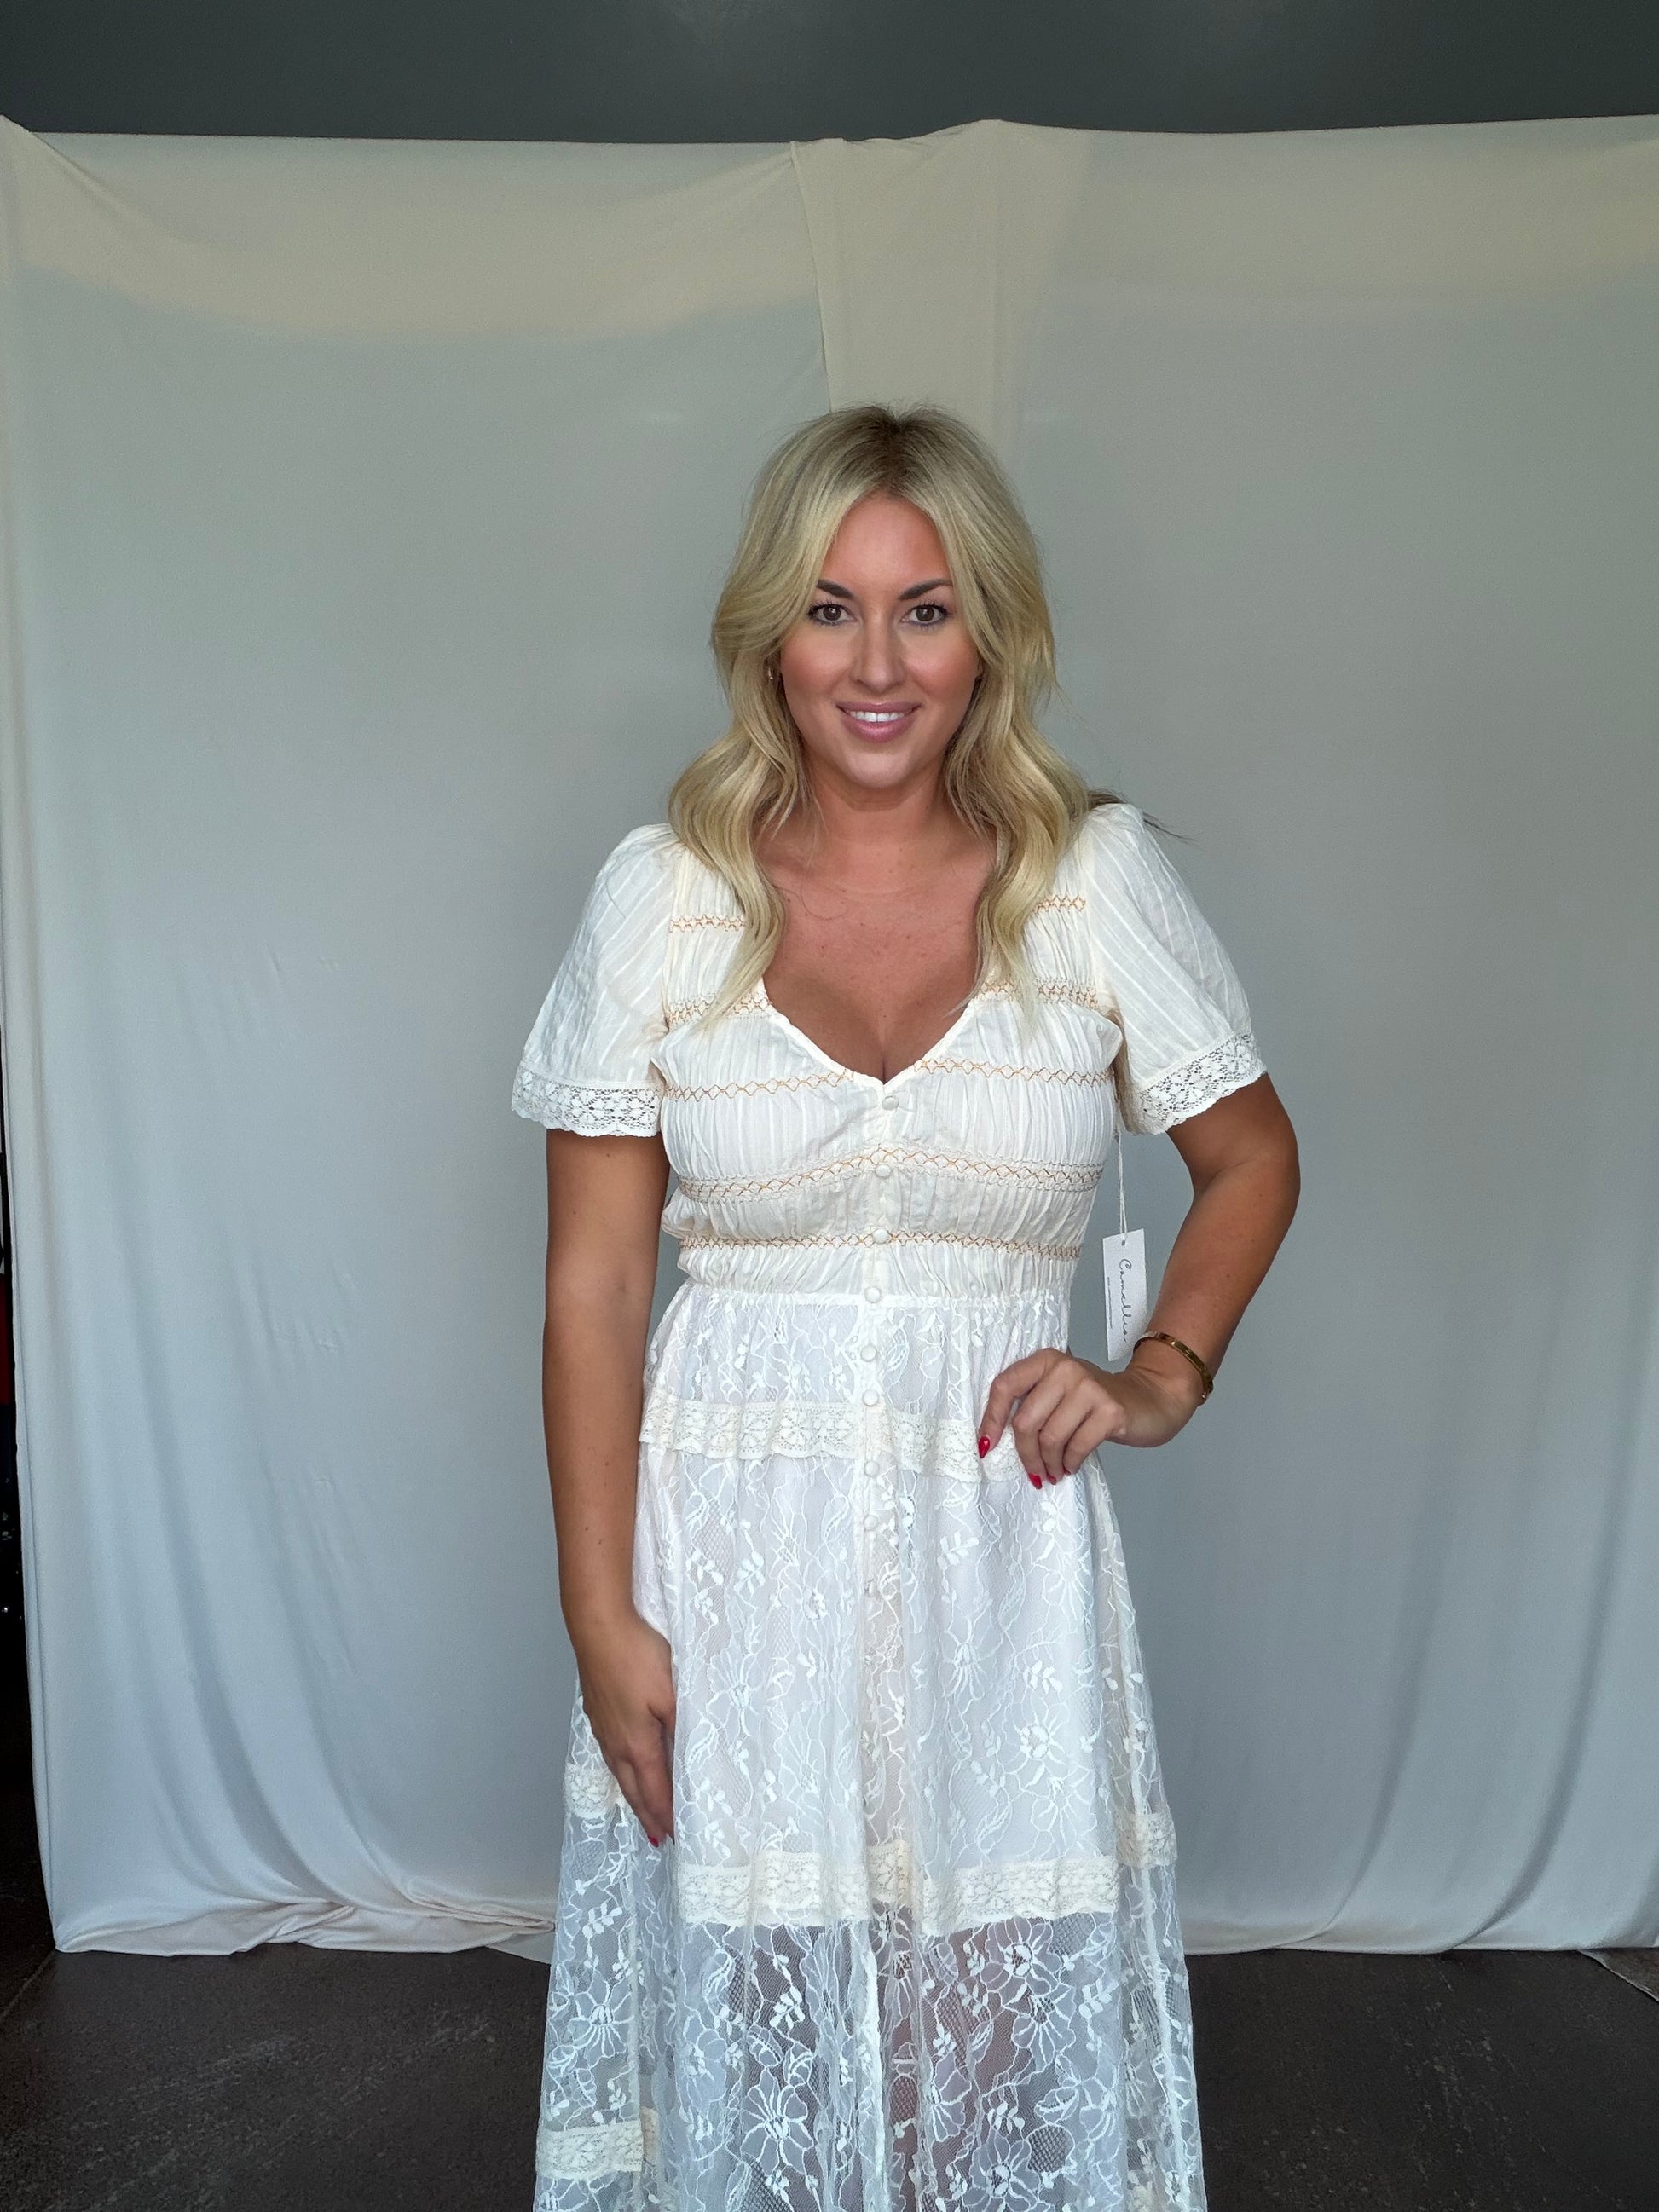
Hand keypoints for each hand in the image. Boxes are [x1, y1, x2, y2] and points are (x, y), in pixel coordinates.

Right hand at [568, 1606, 676, 1845]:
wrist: (598, 1625)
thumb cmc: (639, 1657)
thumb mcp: (672, 1695)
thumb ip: (683, 1728)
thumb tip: (690, 1761)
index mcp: (637, 1745)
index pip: (655, 1792)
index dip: (666, 1817)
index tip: (676, 1838)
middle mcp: (616, 1743)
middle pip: (634, 1789)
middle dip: (648, 1815)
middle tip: (659, 1839)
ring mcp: (602, 1726)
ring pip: (620, 1772)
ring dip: (634, 1795)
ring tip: (643, 1810)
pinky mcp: (596, 1710)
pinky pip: (611, 1753)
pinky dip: (623, 1771)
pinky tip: (625, 1765)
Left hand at [978, 1343, 1205, 1482]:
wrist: (1150, 1398)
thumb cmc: (1095, 1400)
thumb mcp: (1060, 1391)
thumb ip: (1032, 1403)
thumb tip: (992, 1441)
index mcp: (1046, 1360)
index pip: (1004, 1386)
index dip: (991, 1419)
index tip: (987, 1447)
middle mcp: (1066, 1369)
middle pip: (1026, 1422)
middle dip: (1025, 1455)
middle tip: (1035, 1472)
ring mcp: (1089, 1388)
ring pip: (1050, 1438)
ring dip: (1049, 1463)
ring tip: (1055, 1471)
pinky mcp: (1110, 1411)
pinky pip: (1077, 1447)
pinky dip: (1071, 1463)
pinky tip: (1072, 1466)